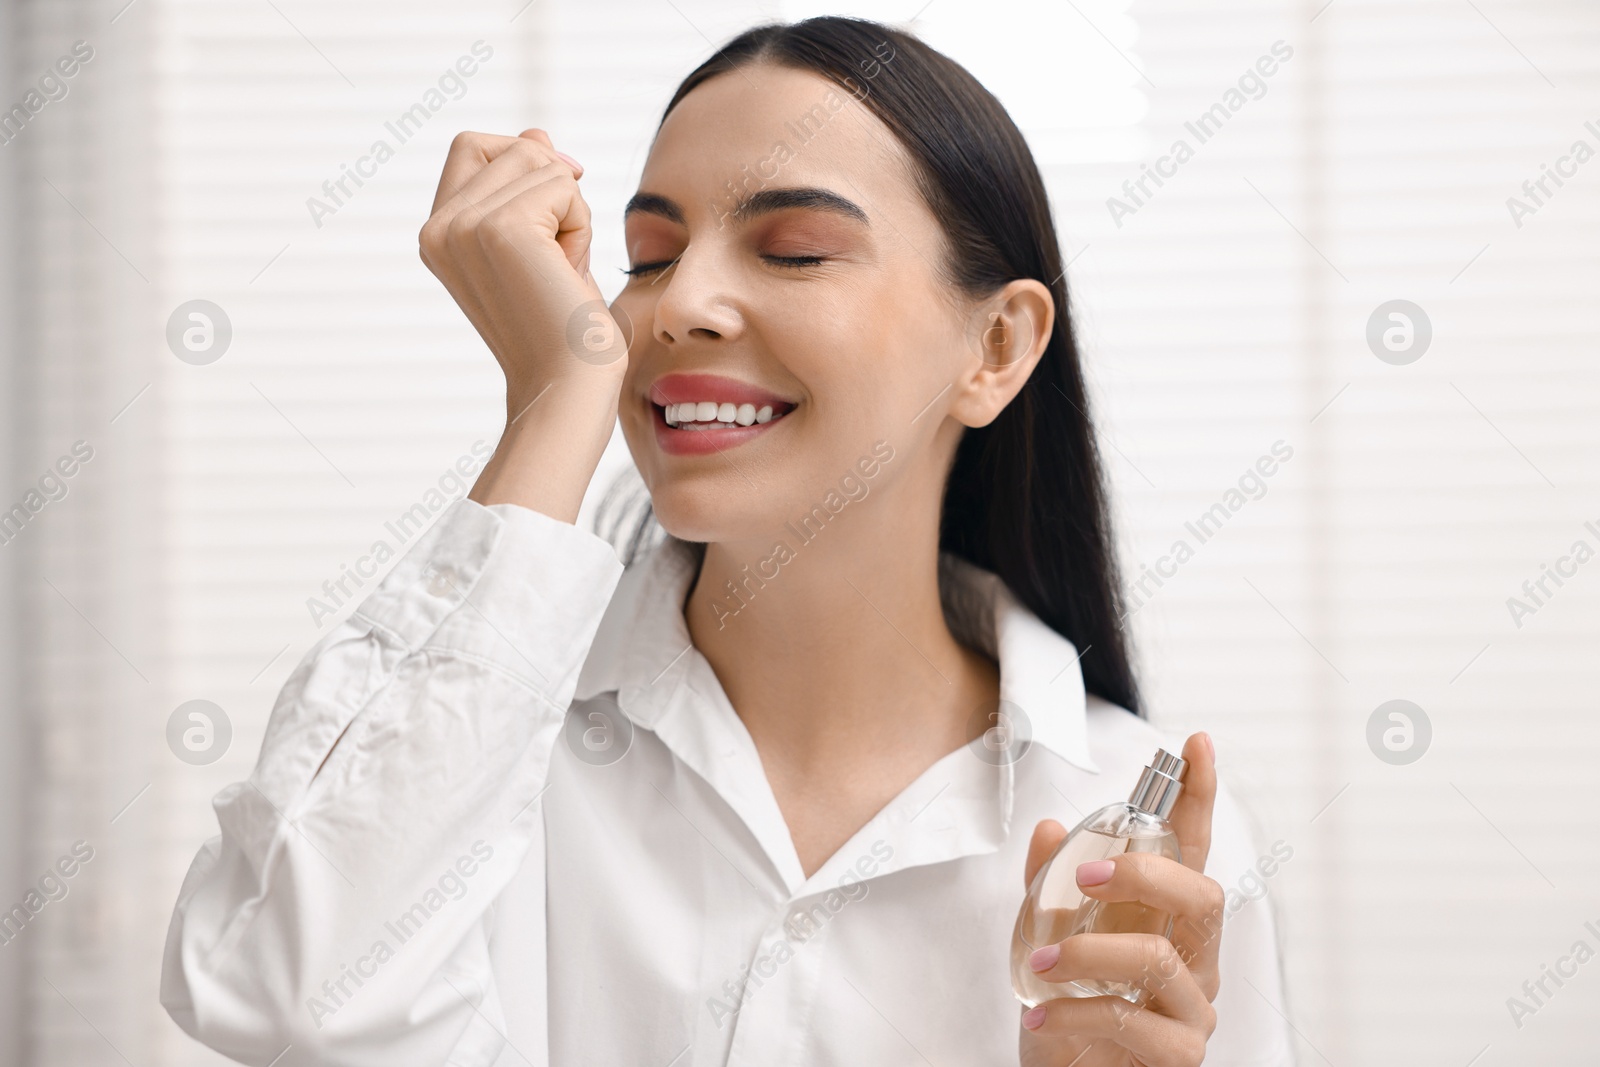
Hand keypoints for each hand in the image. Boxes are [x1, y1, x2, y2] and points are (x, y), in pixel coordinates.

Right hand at [419, 129, 626, 521]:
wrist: (567, 386)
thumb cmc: (564, 328)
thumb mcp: (543, 245)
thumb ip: (529, 187)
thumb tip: (536, 131)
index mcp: (436, 233)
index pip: (474, 146)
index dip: (524, 160)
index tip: (557, 209)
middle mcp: (438, 227)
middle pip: (512, 144)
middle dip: (553, 188)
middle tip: (558, 254)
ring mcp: (463, 226)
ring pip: (541, 161)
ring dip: (572, 213)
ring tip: (560, 271)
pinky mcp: (501, 228)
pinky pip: (563, 186)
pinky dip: (582, 226)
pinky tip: (568, 273)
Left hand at [1017, 732, 1224, 1066]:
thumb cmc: (1063, 1013)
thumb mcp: (1043, 942)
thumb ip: (1047, 889)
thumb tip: (1048, 828)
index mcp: (1166, 923)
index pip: (1193, 852)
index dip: (1200, 798)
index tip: (1196, 745)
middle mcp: (1194, 962)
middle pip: (1202, 897)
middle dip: (1144, 873)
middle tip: (1085, 875)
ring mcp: (1192, 1010)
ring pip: (1160, 959)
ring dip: (1087, 953)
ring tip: (1037, 965)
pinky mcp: (1178, 1056)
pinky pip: (1133, 1022)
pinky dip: (1076, 1013)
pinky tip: (1040, 1018)